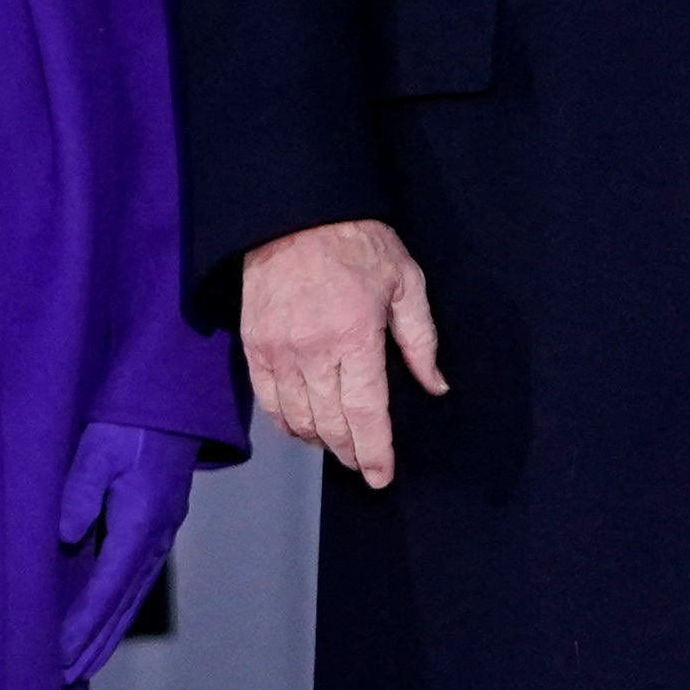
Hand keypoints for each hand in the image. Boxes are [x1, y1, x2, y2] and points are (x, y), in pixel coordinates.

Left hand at [55, 422, 198, 684]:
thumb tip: (63, 540)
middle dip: (95, 640)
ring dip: (110, 630)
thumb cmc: (130, 417)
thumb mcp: (96, 449)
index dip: (82, 625)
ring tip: (86, 662)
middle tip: (67, 676)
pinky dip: (123, 607)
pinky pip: (139, 578)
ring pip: (134, 594)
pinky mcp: (161, 522)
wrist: (176, 393)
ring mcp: (162, 530)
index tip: (58, 655)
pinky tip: (111, 618)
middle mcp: (155, 534)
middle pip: (124, 602)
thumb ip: (77, 493)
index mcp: (139, 520)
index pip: (106, 587)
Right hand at [240, 218, 448, 490]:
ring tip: (339, 444)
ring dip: (320, 440)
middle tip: (364, 464)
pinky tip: (304, 426)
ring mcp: (279, 351)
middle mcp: (314, 352)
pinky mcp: (254, 347)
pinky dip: (288, 423)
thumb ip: (421, 340)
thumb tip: (435, 386)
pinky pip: (269, 403)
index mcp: (356, 336)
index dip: (375, 451)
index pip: (366, 413)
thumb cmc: (358, 242)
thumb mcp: (406, 281)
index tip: (382, 476)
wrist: (295, 214)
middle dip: (351, 452)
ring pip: (299, 420)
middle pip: (332, 424)